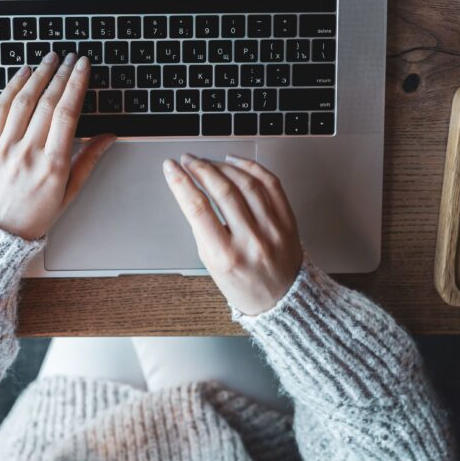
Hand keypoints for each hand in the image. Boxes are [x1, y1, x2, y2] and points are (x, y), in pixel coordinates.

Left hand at [0, 52, 114, 239]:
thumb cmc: (32, 216)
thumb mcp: (68, 193)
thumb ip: (88, 161)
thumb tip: (108, 137)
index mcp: (52, 166)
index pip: (67, 114)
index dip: (76, 85)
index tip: (83, 67)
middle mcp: (28, 153)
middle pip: (47, 103)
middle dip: (62, 74)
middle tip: (72, 57)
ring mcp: (5, 148)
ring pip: (24, 101)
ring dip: (39, 75)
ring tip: (51, 59)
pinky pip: (0, 109)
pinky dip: (12, 87)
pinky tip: (23, 74)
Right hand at [163, 154, 302, 314]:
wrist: (282, 300)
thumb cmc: (244, 285)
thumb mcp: (211, 264)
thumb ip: (202, 229)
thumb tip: (190, 192)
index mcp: (226, 256)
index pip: (198, 208)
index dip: (181, 183)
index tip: (171, 168)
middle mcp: (251, 241)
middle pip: (223, 190)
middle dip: (200, 168)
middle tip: (188, 160)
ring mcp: (273, 229)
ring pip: (246, 183)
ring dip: (222, 166)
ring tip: (207, 161)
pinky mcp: (288, 220)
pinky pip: (271, 184)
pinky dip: (250, 167)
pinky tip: (235, 162)